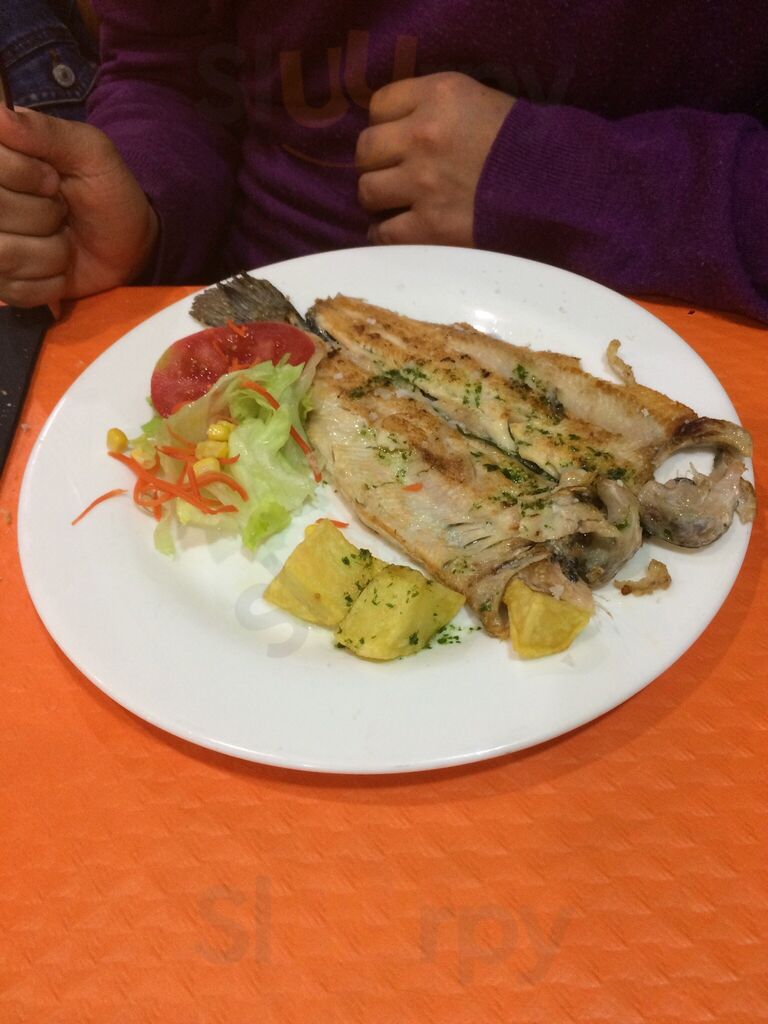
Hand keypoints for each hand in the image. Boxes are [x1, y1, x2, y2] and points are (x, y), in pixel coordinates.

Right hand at [0, 106, 157, 306]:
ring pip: (4, 254)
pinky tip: (60, 268)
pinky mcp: (3, 285)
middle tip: (62, 211)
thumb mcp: (89, 151)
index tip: (53, 178)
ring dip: (51, 252)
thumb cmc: (107, 191)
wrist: (129, 245)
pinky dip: (52, 282)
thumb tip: (0, 115)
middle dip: (43, 215)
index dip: (25, 175)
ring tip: (63, 240)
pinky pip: (18, 289)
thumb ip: (46, 132)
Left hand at [356, 73, 514, 246]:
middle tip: (393, 172)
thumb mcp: (481, 101)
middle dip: (377, 162)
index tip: (397, 137)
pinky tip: (396, 230)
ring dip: (378, 198)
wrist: (559, 189)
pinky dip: (384, 233)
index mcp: (439, 96)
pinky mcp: (429, 228)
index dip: (386, 123)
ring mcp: (423, 185)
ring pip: (367, 191)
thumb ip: (437, 107)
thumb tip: (399, 127)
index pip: (379, 105)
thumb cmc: (523, 145)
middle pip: (366, 149)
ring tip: (395, 202)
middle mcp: (424, 137)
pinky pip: (382, 233)